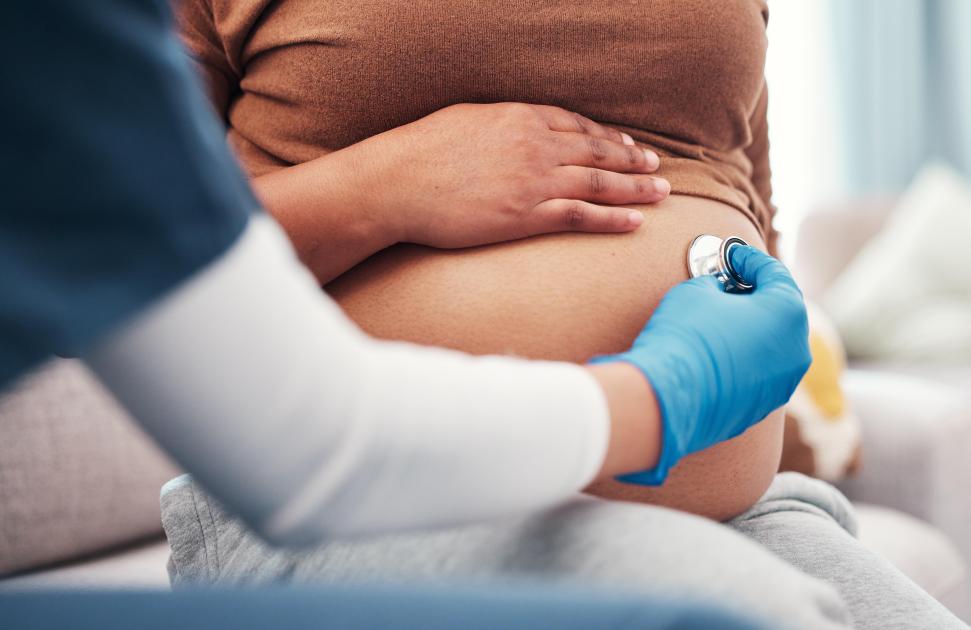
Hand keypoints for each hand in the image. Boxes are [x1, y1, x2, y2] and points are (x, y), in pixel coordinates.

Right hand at [345, 103, 669, 247]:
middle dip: (631, 160)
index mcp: (519, 117)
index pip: (576, 126)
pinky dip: (612, 219)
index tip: (625, 144)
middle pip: (597, 152)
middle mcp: (535, 145)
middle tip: (656, 167)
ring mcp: (534, 181)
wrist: (398, 183)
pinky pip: (581, 216)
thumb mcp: (464, 119)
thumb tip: (513, 128)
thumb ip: (499, 123)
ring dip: (634, 188)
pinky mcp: (526, 216)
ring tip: (661, 193)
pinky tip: (634, 222)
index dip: (606, 137)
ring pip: (599, 183)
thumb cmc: (420, 151)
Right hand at [591, 246, 810, 484]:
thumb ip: (718, 284)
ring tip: (720, 318)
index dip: (748, 259)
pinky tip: (716, 350)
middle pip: (780, 310)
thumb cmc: (684, 337)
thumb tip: (719, 291)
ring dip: (750, 328)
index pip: (774, 273)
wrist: (667, 399)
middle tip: (729, 282)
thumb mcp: (697, 290)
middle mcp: (797, 349)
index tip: (731, 254)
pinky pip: (757, 371)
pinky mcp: (762, 406)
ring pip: (772, 344)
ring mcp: (783, 382)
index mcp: (788, 312)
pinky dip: (743, 356)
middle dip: (755, 294)